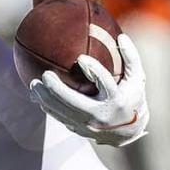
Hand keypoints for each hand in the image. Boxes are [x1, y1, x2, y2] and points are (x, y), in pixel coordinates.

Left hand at [29, 33, 149, 146]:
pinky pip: (60, 118)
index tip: (81, 58)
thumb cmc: (131, 97)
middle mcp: (102, 115)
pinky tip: (36, 96)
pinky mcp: (79, 130)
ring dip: (46, 99)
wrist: (128, 132)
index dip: (94, 71)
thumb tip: (122, 36)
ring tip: (33, 84)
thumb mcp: (136, 79)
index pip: (106, 84)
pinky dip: (47, 107)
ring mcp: (89, 125)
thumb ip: (131, 58)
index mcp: (117, 100)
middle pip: (77, 103)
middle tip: (45, 75)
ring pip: (63, 113)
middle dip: (58, 90)